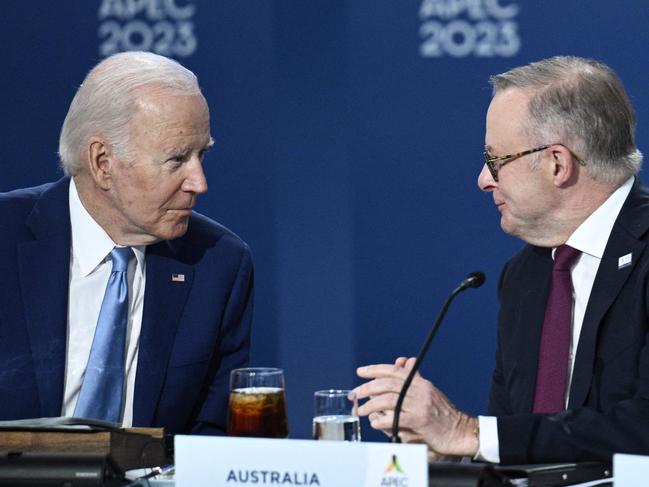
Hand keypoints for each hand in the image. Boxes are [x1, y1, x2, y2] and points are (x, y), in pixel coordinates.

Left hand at [353, 357, 478, 456]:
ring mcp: (420, 405)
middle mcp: (419, 390)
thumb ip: (415, 378)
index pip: (393, 370)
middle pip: (387, 384)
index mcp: (420, 382)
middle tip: (355, 393)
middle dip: (367, 387)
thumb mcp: (429, 391)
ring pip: (388, 400)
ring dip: (370, 405)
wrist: (460, 432)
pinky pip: (395, 418)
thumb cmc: (443, 413)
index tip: (360, 371)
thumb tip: (405, 361)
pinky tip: (375, 422)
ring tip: (360, 410)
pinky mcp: (420, 421)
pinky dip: (382, 420)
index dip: (375, 369)